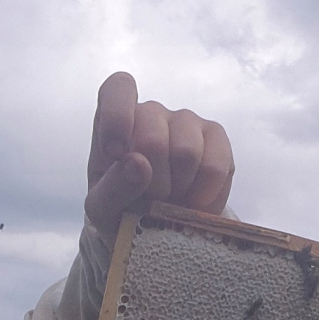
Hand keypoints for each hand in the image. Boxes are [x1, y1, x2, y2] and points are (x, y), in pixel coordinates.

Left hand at [84, 71, 234, 242]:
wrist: (160, 230)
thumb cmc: (121, 212)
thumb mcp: (103, 210)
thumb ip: (112, 189)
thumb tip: (138, 164)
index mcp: (114, 121)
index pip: (118, 89)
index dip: (117, 116)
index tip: (116, 155)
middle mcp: (151, 113)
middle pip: (153, 138)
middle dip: (152, 182)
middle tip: (151, 200)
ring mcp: (186, 121)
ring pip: (186, 152)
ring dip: (178, 190)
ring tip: (172, 201)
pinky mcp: (216, 137)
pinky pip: (215, 166)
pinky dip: (205, 195)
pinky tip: (195, 204)